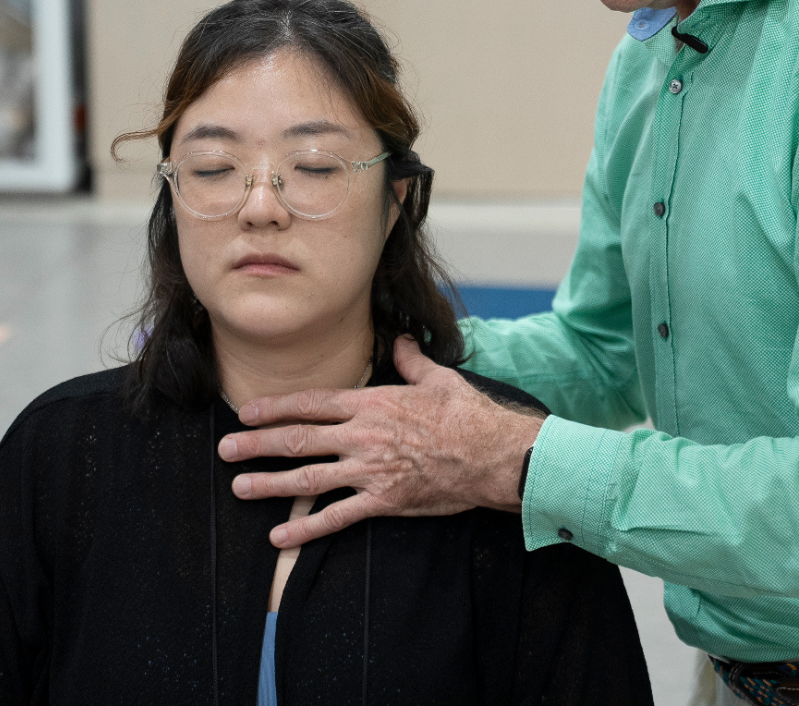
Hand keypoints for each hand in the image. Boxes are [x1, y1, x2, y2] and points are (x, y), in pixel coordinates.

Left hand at [217, 336, 544, 547]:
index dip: (276, 408)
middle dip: (258, 444)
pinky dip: (306, 529)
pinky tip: (279, 538)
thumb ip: (411, 360)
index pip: (314, 404)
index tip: (248, 412)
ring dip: (269, 483)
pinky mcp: (384, 501)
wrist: (494, 454)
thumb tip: (402, 340)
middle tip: (225, 449)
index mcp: (373, 404)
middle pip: (300, 440)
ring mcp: (371, 471)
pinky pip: (337, 518)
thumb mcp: (439, 378)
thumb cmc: (468, 414)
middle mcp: (364, 436)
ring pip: (309, 479)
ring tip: (239, 486)